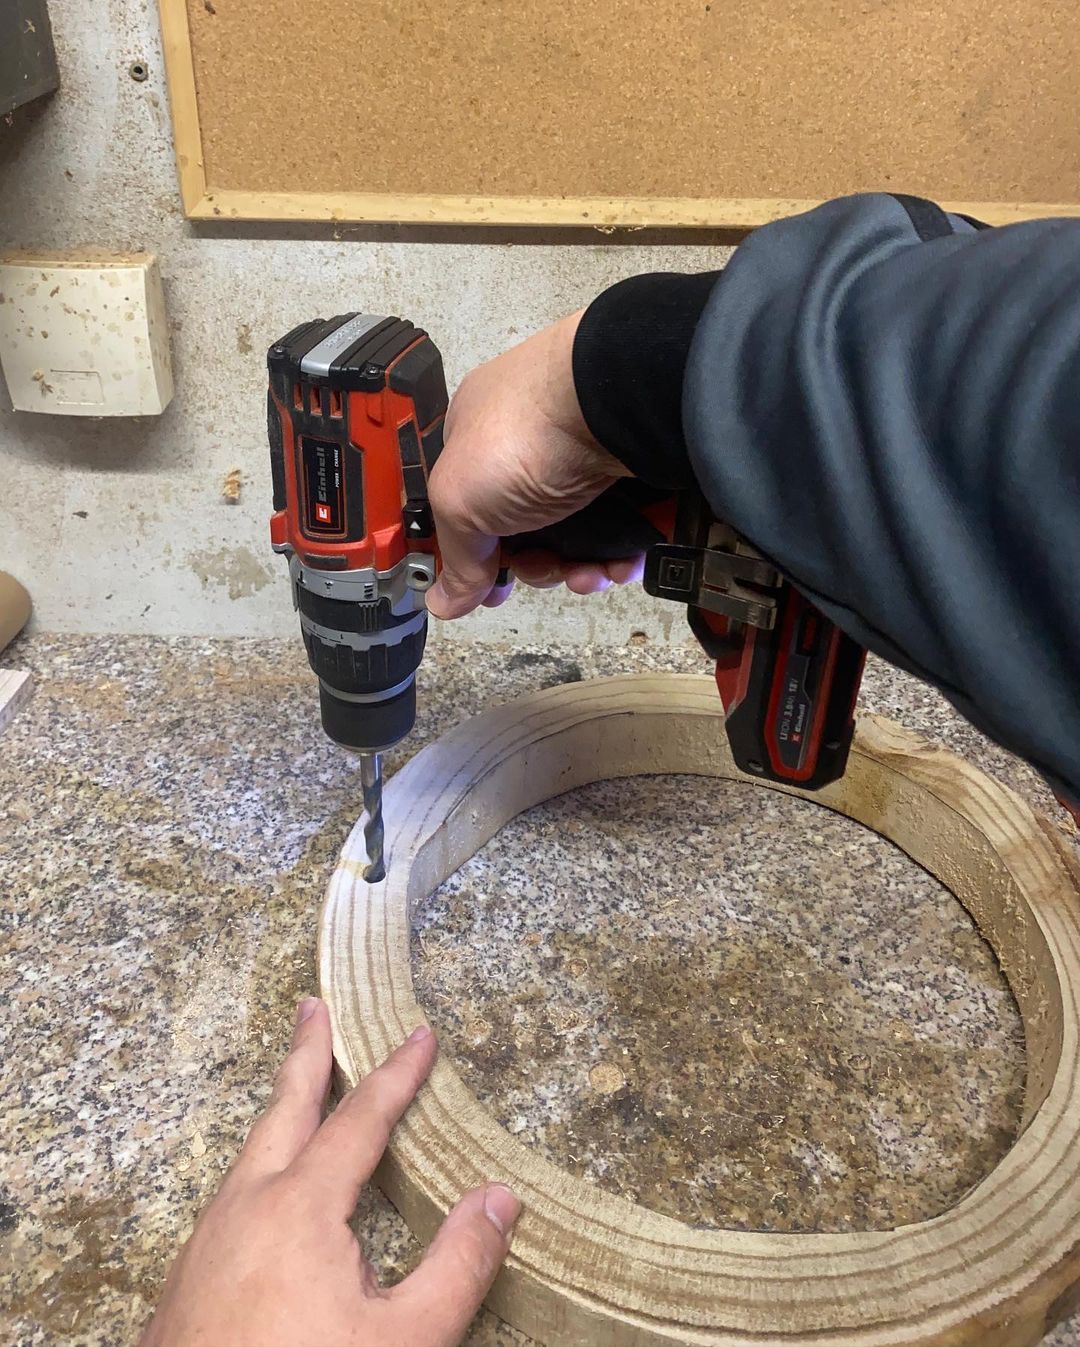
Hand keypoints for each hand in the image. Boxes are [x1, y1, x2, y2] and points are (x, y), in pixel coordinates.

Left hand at [140, 1000, 519, 1346]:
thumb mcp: (405, 1342)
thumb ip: (457, 1266)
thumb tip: (500, 1199)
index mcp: (299, 1208)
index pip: (360, 1119)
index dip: (397, 1074)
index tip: (421, 1036)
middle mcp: (246, 1206)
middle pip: (283, 1109)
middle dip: (305, 1053)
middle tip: (313, 1007)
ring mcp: (208, 1241)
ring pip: (250, 1151)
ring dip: (279, 1108)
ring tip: (297, 1086)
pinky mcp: (188, 1278)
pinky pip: (231, 1193)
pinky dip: (258, 1160)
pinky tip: (267, 1188)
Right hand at [426, 311, 642, 617]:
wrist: (613, 406)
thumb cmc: (521, 439)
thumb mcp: (460, 501)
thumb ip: (455, 556)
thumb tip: (442, 604)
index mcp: (477, 437)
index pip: (467, 504)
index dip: (475, 551)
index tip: (486, 587)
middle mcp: (530, 444)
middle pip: (524, 529)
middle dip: (534, 565)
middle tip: (542, 568)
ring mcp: (584, 457)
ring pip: (575, 536)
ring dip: (576, 568)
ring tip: (587, 574)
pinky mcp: (631, 477)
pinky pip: (621, 530)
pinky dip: (617, 556)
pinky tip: (617, 564)